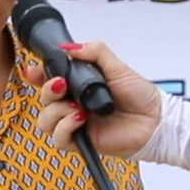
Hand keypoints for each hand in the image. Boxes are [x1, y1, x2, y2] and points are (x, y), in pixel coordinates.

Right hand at [24, 40, 162, 157]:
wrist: (156, 120)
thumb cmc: (140, 96)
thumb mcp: (117, 66)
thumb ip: (94, 51)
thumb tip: (69, 47)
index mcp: (79, 85)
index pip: (48, 80)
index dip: (36, 75)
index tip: (34, 70)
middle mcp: (74, 104)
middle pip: (43, 100)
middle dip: (47, 91)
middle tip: (62, 85)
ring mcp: (76, 123)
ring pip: (45, 121)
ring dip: (56, 111)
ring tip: (76, 106)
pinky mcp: (82, 142)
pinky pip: (59, 139)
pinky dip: (65, 127)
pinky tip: (80, 119)